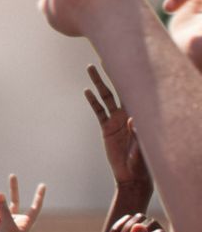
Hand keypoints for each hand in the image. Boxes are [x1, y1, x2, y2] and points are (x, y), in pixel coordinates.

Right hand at [0, 174, 46, 231]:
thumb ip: (3, 208)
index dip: (38, 196)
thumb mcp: (8, 225)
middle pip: (14, 201)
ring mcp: (0, 223)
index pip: (34, 207)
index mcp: (24, 223)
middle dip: (13, 189)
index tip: (43, 185)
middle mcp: (13, 221)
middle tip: (13, 176)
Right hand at [82, 64, 150, 190]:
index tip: (127, 59)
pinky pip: (98, 111)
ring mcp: (116, 119)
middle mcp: (128, 113)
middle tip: (106, 55)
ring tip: (91, 68)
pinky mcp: (107, 128)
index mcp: (140, 114)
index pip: (136, 90)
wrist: (133, 175)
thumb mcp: (144, 148)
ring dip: (98, 82)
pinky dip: (93, 101)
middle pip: (119, 87)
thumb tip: (133, 119)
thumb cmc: (144, 163)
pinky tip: (87, 91)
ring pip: (105, 96)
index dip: (131, 76)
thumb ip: (139, 134)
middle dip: (113, 71)